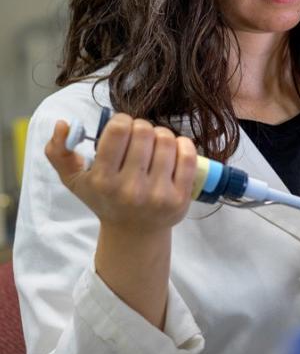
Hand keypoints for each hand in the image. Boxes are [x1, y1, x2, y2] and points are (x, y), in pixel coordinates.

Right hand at [45, 113, 196, 234]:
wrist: (134, 232)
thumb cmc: (104, 198)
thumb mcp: (75, 180)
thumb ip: (59, 152)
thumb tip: (63, 124)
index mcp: (102, 181)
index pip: (119, 130)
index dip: (122, 121)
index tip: (122, 129)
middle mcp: (129, 189)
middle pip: (145, 131)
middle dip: (142, 128)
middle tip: (139, 138)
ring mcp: (157, 195)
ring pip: (166, 140)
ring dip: (162, 135)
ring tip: (155, 145)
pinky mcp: (180, 198)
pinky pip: (188, 155)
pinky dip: (183, 144)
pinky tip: (174, 149)